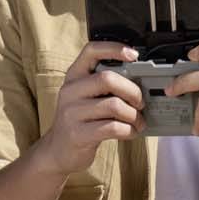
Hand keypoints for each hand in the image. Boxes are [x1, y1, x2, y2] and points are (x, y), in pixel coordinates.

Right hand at [35, 41, 143, 175]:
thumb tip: (140, 80)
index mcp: (73, 76)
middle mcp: (70, 91)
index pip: (91, 51)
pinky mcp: (78, 134)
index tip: (134, 55)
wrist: (58, 150)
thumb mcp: (85, 97)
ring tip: (138, 122)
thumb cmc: (80, 120)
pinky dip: (128, 130)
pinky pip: (113, 127)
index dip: (114, 48)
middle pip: (108, 79)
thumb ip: (105, 85)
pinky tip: (130, 132)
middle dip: (132, 91)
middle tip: (140, 103)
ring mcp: (71, 113)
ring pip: (114, 105)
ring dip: (133, 115)